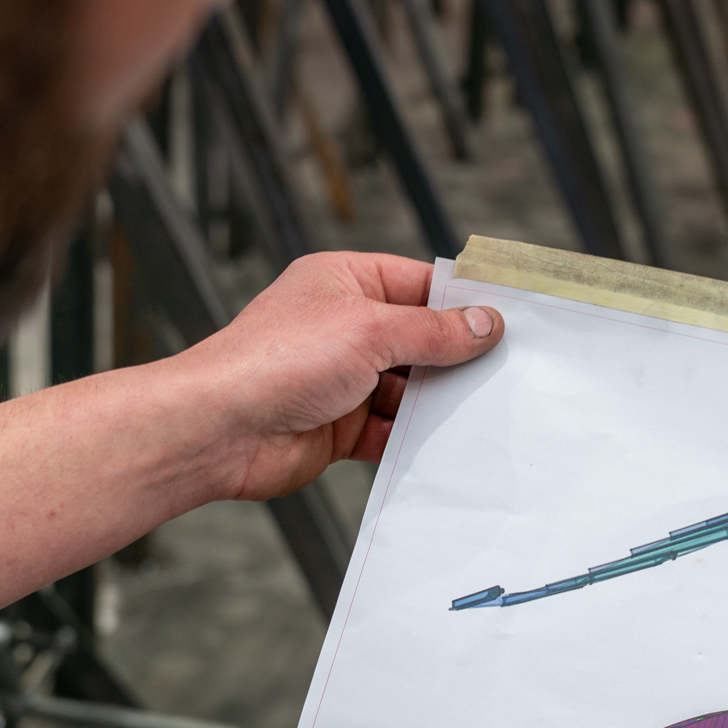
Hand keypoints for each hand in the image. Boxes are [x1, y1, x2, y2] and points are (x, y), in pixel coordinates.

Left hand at [176, 251, 503, 500]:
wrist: (220, 429)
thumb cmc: (275, 361)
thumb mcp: (369, 330)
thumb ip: (433, 332)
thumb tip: (484, 324)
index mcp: (344, 282)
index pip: (419, 284)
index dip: (461, 302)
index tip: (508, 320)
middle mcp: (342, 327)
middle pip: (418, 340)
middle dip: (454, 358)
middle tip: (505, 372)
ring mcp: (340, 379)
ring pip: (407, 390)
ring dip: (435, 403)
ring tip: (477, 412)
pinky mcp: (338, 427)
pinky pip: (389, 430)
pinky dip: (411, 438)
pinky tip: (440, 445)